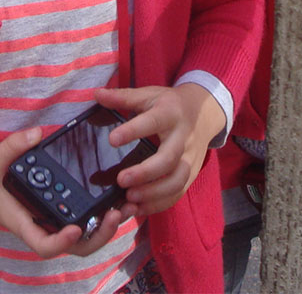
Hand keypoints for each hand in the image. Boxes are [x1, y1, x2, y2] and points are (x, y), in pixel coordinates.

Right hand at [0, 128, 134, 256]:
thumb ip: (11, 147)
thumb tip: (37, 133)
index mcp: (26, 224)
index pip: (45, 245)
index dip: (62, 242)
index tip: (76, 228)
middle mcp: (46, 228)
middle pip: (77, 247)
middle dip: (99, 234)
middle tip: (114, 212)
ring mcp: (57, 224)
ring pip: (87, 238)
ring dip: (108, 227)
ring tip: (125, 205)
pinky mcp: (65, 214)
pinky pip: (88, 223)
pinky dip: (104, 215)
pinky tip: (119, 198)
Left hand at [97, 83, 225, 215]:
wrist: (204, 112)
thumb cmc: (171, 104)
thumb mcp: (149, 95)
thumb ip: (123, 97)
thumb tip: (97, 94)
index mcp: (170, 113)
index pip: (152, 122)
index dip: (133, 131)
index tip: (112, 139)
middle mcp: (182, 138)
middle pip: (168, 159)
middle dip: (145, 172)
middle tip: (121, 180)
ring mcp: (189, 158)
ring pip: (177, 181)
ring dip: (154, 192)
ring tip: (130, 197)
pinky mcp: (191, 174)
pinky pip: (178, 193)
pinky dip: (160, 204)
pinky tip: (140, 207)